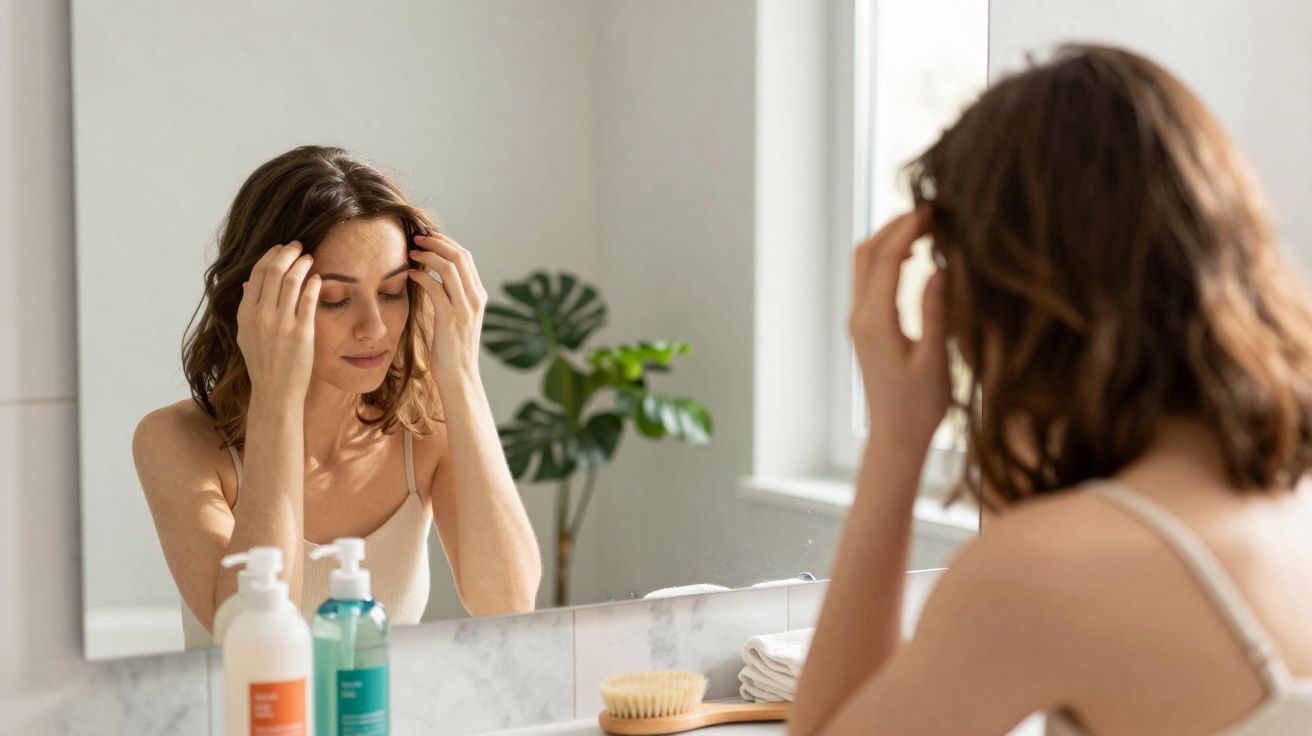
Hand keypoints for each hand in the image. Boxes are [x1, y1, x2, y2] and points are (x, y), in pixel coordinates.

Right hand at [235, 242, 320, 399]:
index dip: (271, 255)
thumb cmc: (263, 362)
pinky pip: (308, 299)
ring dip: (302, 264)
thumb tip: (248, 282)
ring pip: (292, 280)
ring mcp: (281, 324)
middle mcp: (261, 316)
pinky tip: (318, 278)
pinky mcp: (301, 333)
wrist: (275, 391)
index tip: (282, 248)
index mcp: (245, 314)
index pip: (258, 273)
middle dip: (288, 253)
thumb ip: (247, 307)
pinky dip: (313, 284)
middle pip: (275, 270)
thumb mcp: (246, 334)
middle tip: (299, 246)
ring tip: (309, 259)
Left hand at [407, 231, 487, 383]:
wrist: (459, 376)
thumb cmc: (452, 349)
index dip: (446, 242)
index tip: (428, 237)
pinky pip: (435, 287)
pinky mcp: (450, 318)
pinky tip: (410, 274)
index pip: (466, 257)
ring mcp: (465, 308)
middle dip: (436, 242)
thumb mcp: (458, 318)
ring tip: (411, 253)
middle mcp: (476, 298)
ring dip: (428, 255)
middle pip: (459, 256)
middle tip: (417, 238)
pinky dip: (422, 275)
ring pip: (449, 267)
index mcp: (479, 295)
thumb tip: (436, 278)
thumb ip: (452, 297)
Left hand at [848, 208, 949, 453]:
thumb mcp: (936, 360)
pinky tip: (915, 255)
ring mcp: (859, 321)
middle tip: (930, 209)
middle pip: (868, 253)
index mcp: (876, 322)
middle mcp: (860, 317)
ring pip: (865, 264)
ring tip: (925, 225)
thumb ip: (937, 313)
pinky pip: (870, 280)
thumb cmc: (921, 405)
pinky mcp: (865, 327)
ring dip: (889, 239)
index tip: (935, 209)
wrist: (895, 436)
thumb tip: (941, 267)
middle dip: (895, 226)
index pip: (887, 259)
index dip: (910, 229)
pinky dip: (888, 258)